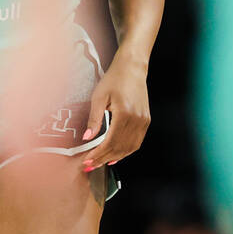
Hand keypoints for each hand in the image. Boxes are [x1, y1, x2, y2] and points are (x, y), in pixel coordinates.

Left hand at [81, 51, 150, 172]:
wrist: (132, 68)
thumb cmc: (115, 79)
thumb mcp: (99, 97)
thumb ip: (94, 119)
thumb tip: (87, 138)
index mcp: (125, 114)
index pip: (110, 142)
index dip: (98, 154)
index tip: (87, 161)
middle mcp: (137, 120)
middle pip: (119, 148)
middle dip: (103, 159)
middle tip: (90, 165)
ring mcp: (143, 121)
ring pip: (129, 148)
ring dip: (114, 157)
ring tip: (100, 162)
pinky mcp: (146, 120)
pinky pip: (136, 142)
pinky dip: (126, 151)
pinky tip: (116, 155)